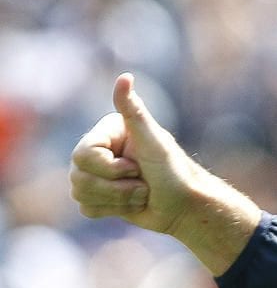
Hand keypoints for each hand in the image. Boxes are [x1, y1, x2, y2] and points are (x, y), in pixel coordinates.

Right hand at [70, 74, 259, 274]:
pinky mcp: (100, 196)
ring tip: (140, 194)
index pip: (83, 155)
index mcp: (107, 133)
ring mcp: (98, 174)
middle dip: (116, 188)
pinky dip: (112, 210)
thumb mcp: (154, 141)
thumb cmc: (174, 173)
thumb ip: (135, 112)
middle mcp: (99, 150)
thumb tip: (125, 77)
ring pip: (80, 193)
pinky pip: (86, 208)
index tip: (137, 167)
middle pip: (78, 176)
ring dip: (117, 200)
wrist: (185, 207)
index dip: (111, 168)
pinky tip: (132, 203)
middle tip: (143, 184)